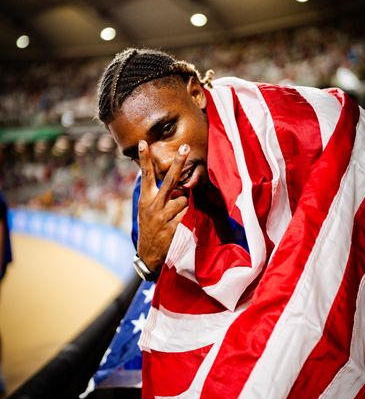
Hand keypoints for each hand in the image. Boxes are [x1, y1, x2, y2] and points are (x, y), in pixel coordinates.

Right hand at [137, 140, 189, 271]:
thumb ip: (156, 196)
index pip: (146, 175)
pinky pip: (187, 214)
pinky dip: (187, 216)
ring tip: (176, 215)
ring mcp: (164, 216)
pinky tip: (180, 223)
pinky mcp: (174, 227)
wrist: (148, 255)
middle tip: (186, 147)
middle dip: (179, 162)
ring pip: (184, 199)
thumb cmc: (150, 229)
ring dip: (184, 205)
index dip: (144, 159)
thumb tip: (175, 183)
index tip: (143, 143)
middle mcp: (154, 205)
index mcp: (145, 199)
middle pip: (170, 180)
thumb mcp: (146, 211)